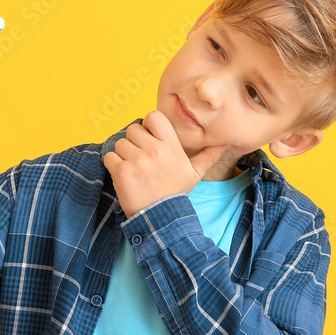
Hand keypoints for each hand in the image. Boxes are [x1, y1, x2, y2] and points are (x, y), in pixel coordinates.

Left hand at [103, 110, 230, 217]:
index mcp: (171, 147)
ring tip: (133, 169)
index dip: (148, 125)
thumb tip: (226, 143)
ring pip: (120, 143)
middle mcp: (155, 150)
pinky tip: (124, 175)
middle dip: (134, 142)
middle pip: (133, 129)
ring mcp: (137, 161)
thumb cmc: (175, 193)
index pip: (153, 117)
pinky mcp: (122, 171)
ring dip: (122, 154)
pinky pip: (109, 156)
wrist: (161, 217)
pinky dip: (112, 164)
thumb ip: (208, 156)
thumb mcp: (195, 174)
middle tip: (140, 158)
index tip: (149, 139)